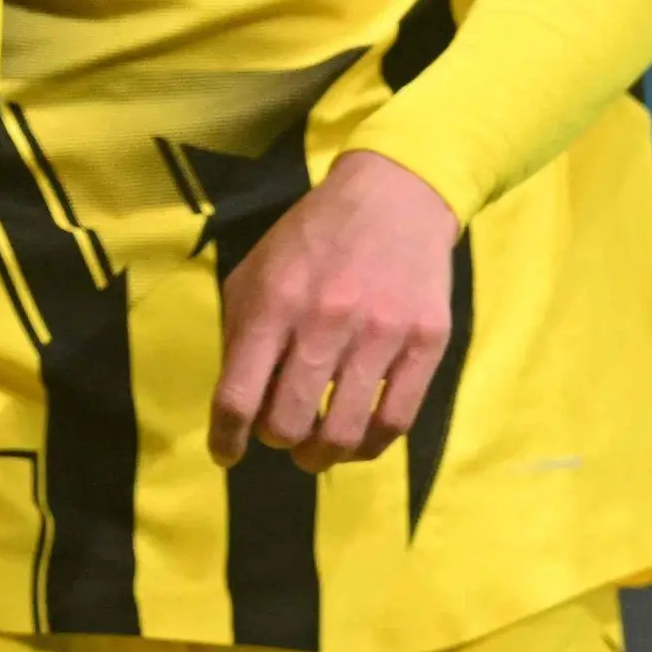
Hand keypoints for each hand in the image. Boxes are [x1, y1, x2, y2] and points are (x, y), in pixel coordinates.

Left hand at [207, 150, 459, 471]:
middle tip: (282, 436)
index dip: (226, 438)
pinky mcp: (425, 343)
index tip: (226, 454)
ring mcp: (380, 334)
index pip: (238, 395)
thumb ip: (240, 333)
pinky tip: (356, 441)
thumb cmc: (313, 237)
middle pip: (288, 422)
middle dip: (278, 441)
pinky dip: (368, 446)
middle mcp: (323, 321)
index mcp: (272, 302)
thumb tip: (236, 404)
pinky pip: (394, 422)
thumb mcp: (257, 271)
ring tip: (316, 450)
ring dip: (321, 454)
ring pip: (342, 433)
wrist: (394, 196)